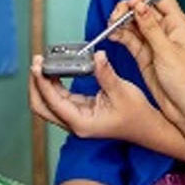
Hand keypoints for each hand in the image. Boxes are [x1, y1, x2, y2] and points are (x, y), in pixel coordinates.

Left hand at [28, 51, 166, 145]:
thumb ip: (106, 74)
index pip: (53, 101)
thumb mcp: (122, 92)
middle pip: (42, 107)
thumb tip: (96, 56)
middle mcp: (75, 123)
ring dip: (43, 84)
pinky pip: (60, 99)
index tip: (38, 64)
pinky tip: (56, 70)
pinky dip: (55, 85)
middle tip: (36, 63)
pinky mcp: (81, 111)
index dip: (42, 82)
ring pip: (49, 103)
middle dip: (35, 85)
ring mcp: (76, 118)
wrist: (148, 128)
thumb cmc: (137, 115)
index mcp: (81, 122)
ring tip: (43, 63)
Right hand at [111, 0, 184, 126]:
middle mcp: (165, 30)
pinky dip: (120, 35)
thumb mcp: (167, 52)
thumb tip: (140, 6)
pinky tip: (113, 35)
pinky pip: (130, 38)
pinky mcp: (145, 54)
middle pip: (143, 8)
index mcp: (177, 24)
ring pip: (134, 23)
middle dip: (128, 9)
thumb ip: (151, 27)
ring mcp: (154, 42)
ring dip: (121, 22)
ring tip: (111, 26)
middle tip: (116, 17)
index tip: (131, 3)